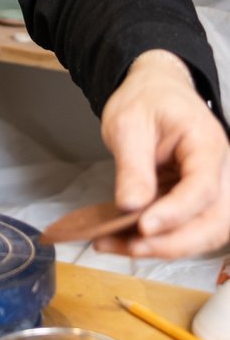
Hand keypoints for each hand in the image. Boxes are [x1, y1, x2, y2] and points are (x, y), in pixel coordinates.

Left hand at [99, 49, 229, 258]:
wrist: (156, 91)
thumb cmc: (147, 100)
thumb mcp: (129, 123)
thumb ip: (132, 166)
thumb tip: (130, 206)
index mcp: (206, 144)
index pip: (202, 187)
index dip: (176, 213)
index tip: (144, 226)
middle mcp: (219, 171)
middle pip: (214, 222)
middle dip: (173, 242)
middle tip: (130, 246)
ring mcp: (212, 189)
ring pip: (204, 234)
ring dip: (165, 248)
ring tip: (119, 246)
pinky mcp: (196, 203)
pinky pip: (186, 229)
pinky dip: (158, 241)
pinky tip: (123, 241)